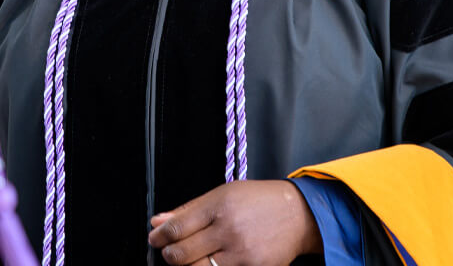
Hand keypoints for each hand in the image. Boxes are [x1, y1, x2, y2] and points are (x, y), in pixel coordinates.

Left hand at [148, 180, 321, 265]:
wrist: (297, 215)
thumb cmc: (258, 201)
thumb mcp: (222, 194)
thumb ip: (188, 210)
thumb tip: (157, 222)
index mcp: (220, 206)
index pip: (177, 228)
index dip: (160, 236)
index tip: (155, 238)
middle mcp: (230, 230)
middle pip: (182, 254)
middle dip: (170, 254)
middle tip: (171, 250)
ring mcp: (242, 254)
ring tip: (192, 256)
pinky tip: (213, 261)